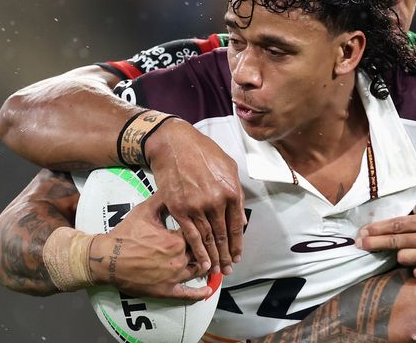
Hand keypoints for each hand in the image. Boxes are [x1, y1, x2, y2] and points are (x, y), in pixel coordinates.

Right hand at [89, 194, 210, 299]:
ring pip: (198, 270)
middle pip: (201, 252)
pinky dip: (200, 293)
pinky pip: (187, 294)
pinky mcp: (166, 290)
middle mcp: (179, 258)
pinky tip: (208, 289)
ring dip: (207, 266)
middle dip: (207, 248)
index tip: (209, 225)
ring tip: (214, 262)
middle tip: (216, 244)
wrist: (107, 258)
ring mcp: (174, 276)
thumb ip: (163, 199)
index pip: (199, 233)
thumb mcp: (145, 211)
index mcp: (177, 239)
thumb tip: (175, 188)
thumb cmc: (125, 234)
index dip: (204, 229)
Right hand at [144, 118, 245, 276]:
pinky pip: (191, 235)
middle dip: (226, 256)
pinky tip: (202, 262)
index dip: (238, 244)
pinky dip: (197, 251)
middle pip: (223, 236)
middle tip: (228, 269)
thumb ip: (236, 193)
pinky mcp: (179, 209)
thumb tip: (241, 218)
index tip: (237, 256)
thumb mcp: (228, 167)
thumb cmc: (202, 152)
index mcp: (231, 191)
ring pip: (208, 239)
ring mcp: (197, 206)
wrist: (174, 144)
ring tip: (216, 271)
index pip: (237, 226)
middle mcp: (216, 201)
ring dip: (213, 257)